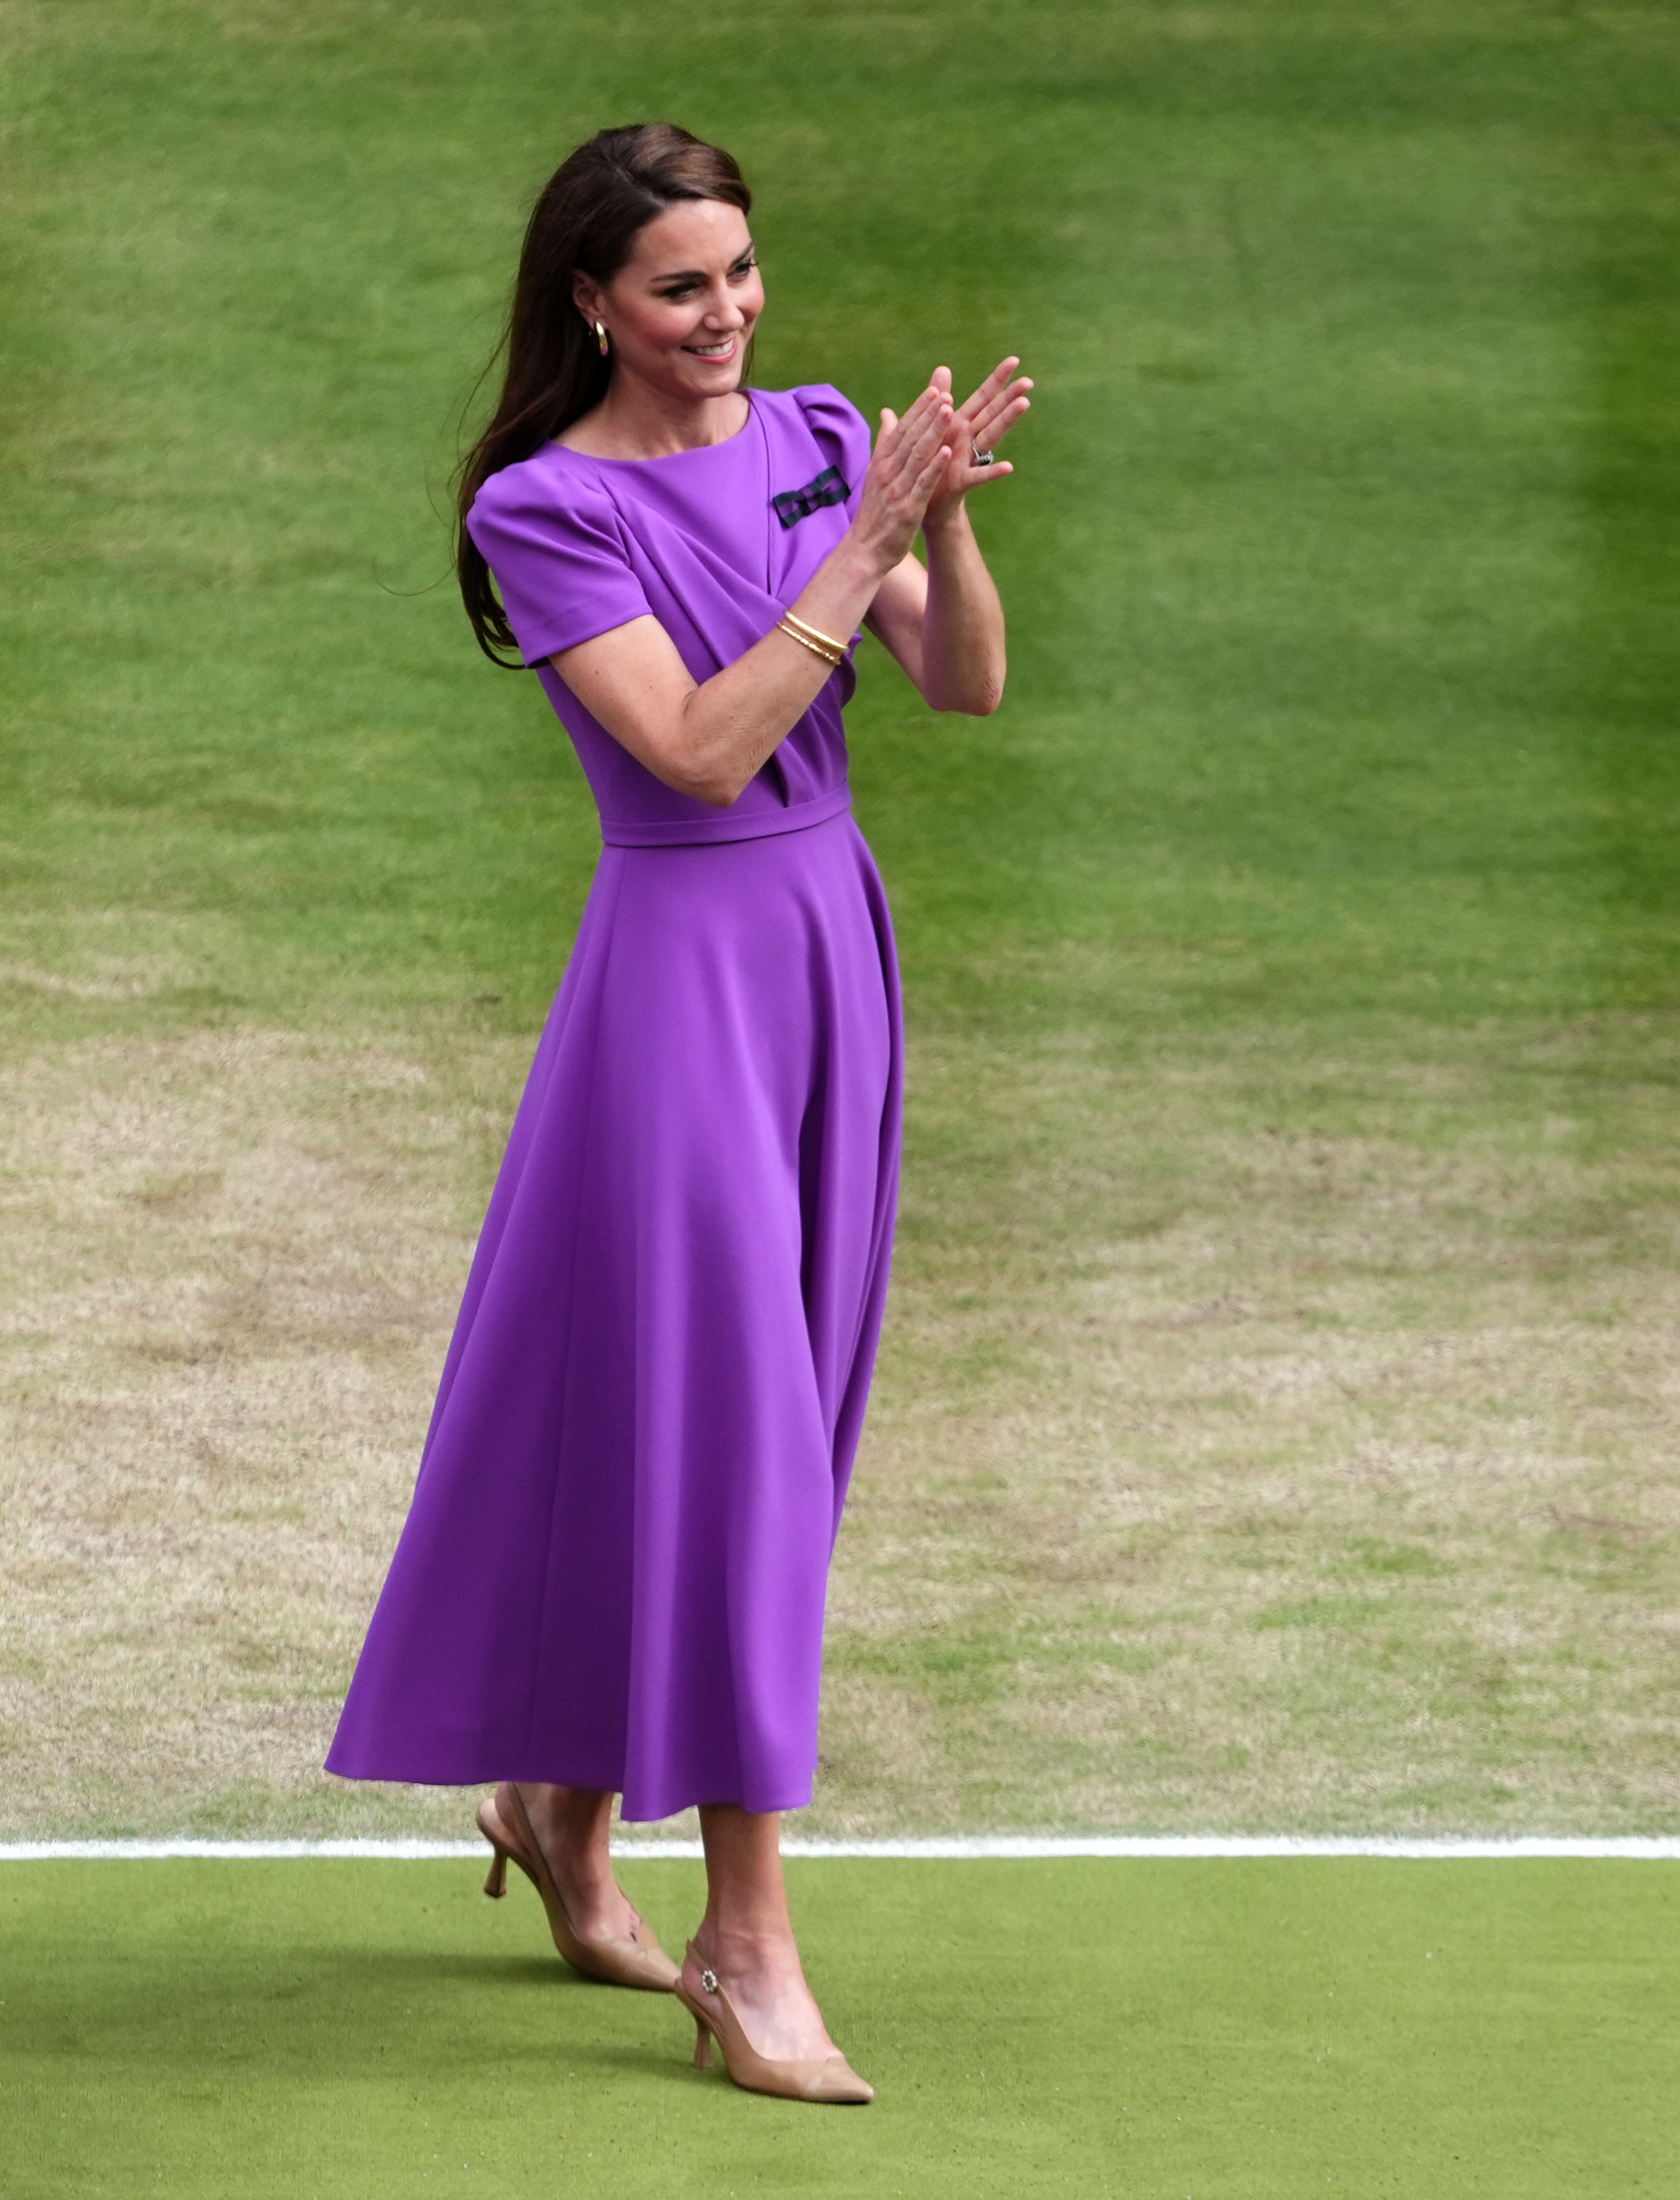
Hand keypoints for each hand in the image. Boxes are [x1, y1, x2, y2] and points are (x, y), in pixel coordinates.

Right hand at [847, 379, 956, 578]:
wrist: (864, 551)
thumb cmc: (874, 513)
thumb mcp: (876, 474)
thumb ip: (885, 443)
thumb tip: (887, 412)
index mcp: (881, 463)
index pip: (901, 430)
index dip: (918, 409)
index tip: (934, 390)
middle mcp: (887, 473)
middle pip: (910, 437)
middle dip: (928, 414)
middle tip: (946, 393)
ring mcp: (897, 490)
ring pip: (918, 455)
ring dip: (933, 431)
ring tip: (949, 411)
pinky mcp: (908, 509)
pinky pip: (923, 484)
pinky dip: (934, 467)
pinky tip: (947, 451)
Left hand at [922, 357, 1031, 531]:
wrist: (923, 500)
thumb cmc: (930, 462)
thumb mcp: (932, 426)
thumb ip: (938, 399)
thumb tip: (943, 368)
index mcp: (959, 424)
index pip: (982, 398)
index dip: (997, 380)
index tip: (1014, 360)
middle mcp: (968, 439)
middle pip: (992, 414)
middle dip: (1009, 397)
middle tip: (1028, 381)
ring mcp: (968, 459)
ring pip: (990, 436)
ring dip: (1007, 420)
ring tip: (1024, 405)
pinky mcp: (961, 481)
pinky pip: (978, 476)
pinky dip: (993, 472)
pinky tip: (1009, 466)